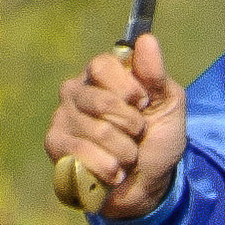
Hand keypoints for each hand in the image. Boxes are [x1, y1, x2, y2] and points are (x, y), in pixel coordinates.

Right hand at [46, 32, 185, 218]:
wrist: (148, 185)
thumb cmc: (157, 140)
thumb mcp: (169, 106)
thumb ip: (157, 76)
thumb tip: (146, 40)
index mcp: (102, 75)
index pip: (102, 65)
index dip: (128, 88)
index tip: (144, 104)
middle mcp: (76, 91)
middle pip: (101, 101)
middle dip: (131, 125)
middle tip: (137, 135)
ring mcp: (62, 118)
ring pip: (97, 131)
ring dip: (125, 151)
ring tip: (127, 157)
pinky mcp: (55, 145)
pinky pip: (80, 152)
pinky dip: (106, 166)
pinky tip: (114, 172)